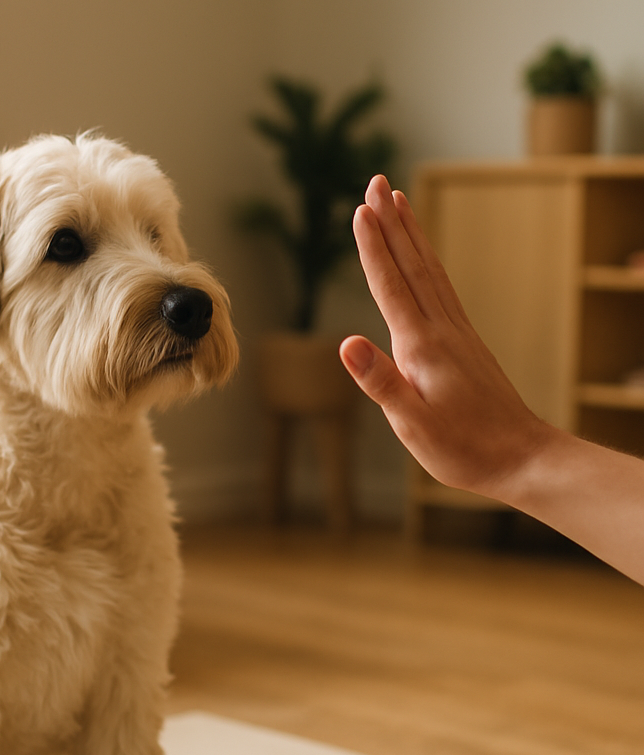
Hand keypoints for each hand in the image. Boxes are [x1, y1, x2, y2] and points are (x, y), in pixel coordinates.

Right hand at [341, 174, 643, 585]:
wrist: (521, 458)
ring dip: (411, 234)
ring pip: (430, 270)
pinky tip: (422, 259)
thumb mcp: (412, 425)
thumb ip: (381, 382)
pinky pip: (441, 289)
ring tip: (398, 202)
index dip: (373, 248)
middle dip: (392, 222)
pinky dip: (427, 262)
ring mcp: (457, 334)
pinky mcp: (465, 344)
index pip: (392, 286)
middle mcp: (442, 330)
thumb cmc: (463, 448)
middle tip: (375, 181)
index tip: (359, 210)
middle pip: (413, 264)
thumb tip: (347, 344)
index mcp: (422, 347)